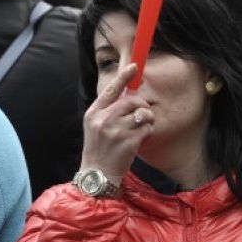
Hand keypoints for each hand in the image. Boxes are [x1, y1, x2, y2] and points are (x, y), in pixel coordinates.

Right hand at [80, 63, 154, 184]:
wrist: (97, 175)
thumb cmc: (99, 149)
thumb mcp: (95, 126)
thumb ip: (108, 110)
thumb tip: (129, 94)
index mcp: (94, 113)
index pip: (110, 89)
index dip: (124, 76)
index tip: (135, 66)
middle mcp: (104, 119)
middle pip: (133, 100)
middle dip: (142, 106)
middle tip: (142, 114)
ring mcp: (116, 131)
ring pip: (143, 113)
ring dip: (147, 120)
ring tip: (140, 128)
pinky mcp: (128, 142)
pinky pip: (147, 128)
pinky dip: (148, 131)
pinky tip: (140, 138)